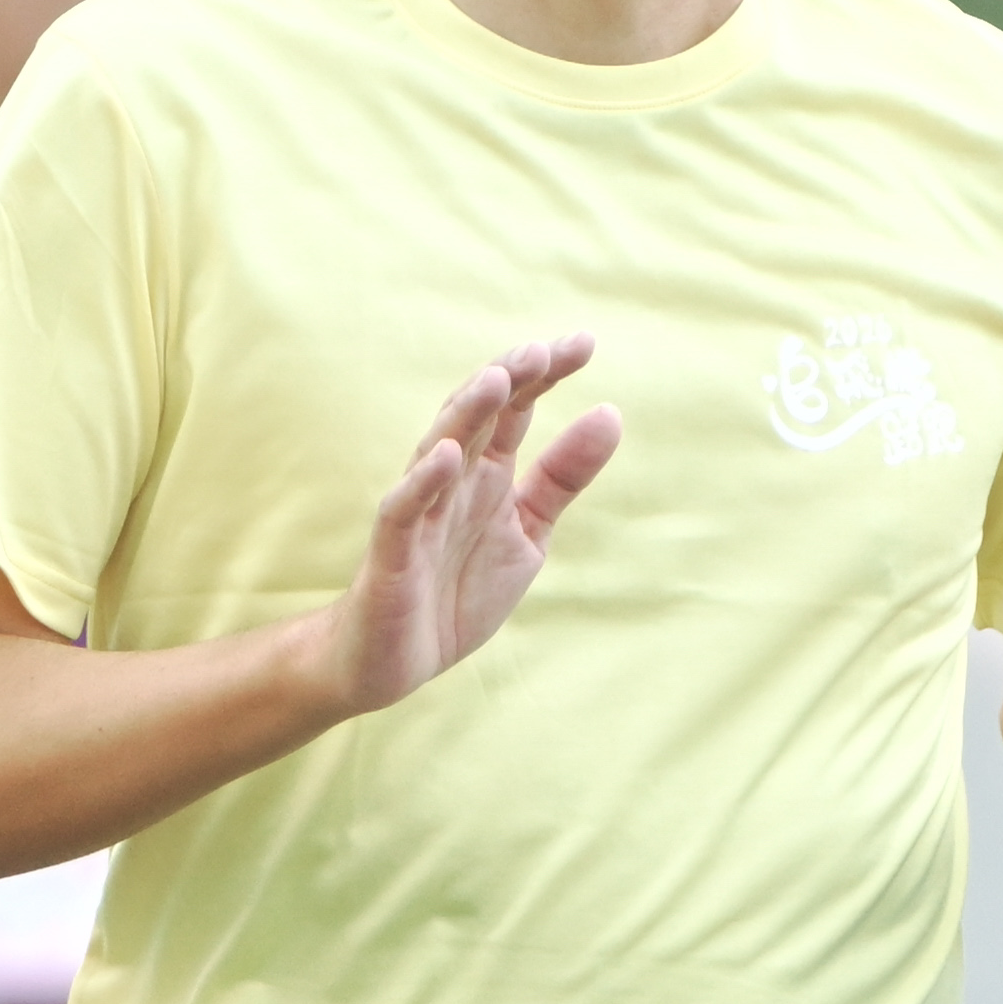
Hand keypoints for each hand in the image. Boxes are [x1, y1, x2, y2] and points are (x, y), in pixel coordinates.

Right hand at [308, 339, 622, 720]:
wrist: (394, 661)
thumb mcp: (527, 532)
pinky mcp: (391, 553)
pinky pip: (403, 510)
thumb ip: (562, 477)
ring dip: (465, 413)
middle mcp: (451, 481)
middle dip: (507, 379)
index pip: (514, 409)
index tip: (583, 342)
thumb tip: (611, 413)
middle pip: (477, 416)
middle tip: (541, 349)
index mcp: (485, 474)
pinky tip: (445, 456)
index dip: (544, 374)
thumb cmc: (456, 592)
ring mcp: (419, 513)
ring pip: (438, 449)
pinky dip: (421, 482)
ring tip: (495, 379)